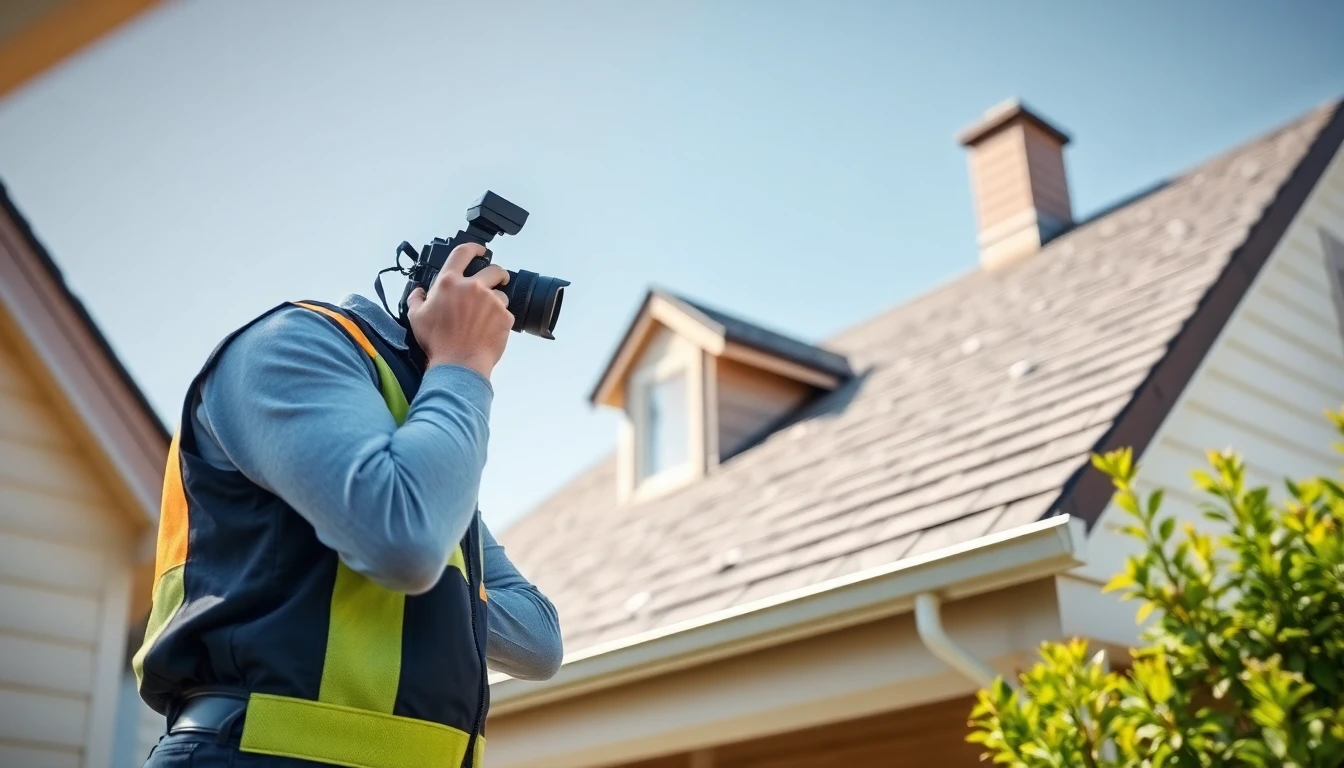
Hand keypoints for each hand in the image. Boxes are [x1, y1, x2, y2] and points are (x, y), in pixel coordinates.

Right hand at [406, 243, 512, 378]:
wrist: (459, 364)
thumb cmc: (437, 342)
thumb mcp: (416, 317)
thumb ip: (416, 299)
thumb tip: (418, 291)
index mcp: (449, 282)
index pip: (463, 252)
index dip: (475, 248)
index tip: (480, 250)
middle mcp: (473, 287)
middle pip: (494, 269)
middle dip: (498, 274)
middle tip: (496, 281)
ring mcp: (491, 301)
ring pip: (501, 294)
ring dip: (496, 301)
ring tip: (485, 318)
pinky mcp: (505, 316)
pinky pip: (506, 313)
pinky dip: (500, 320)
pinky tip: (489, 330)